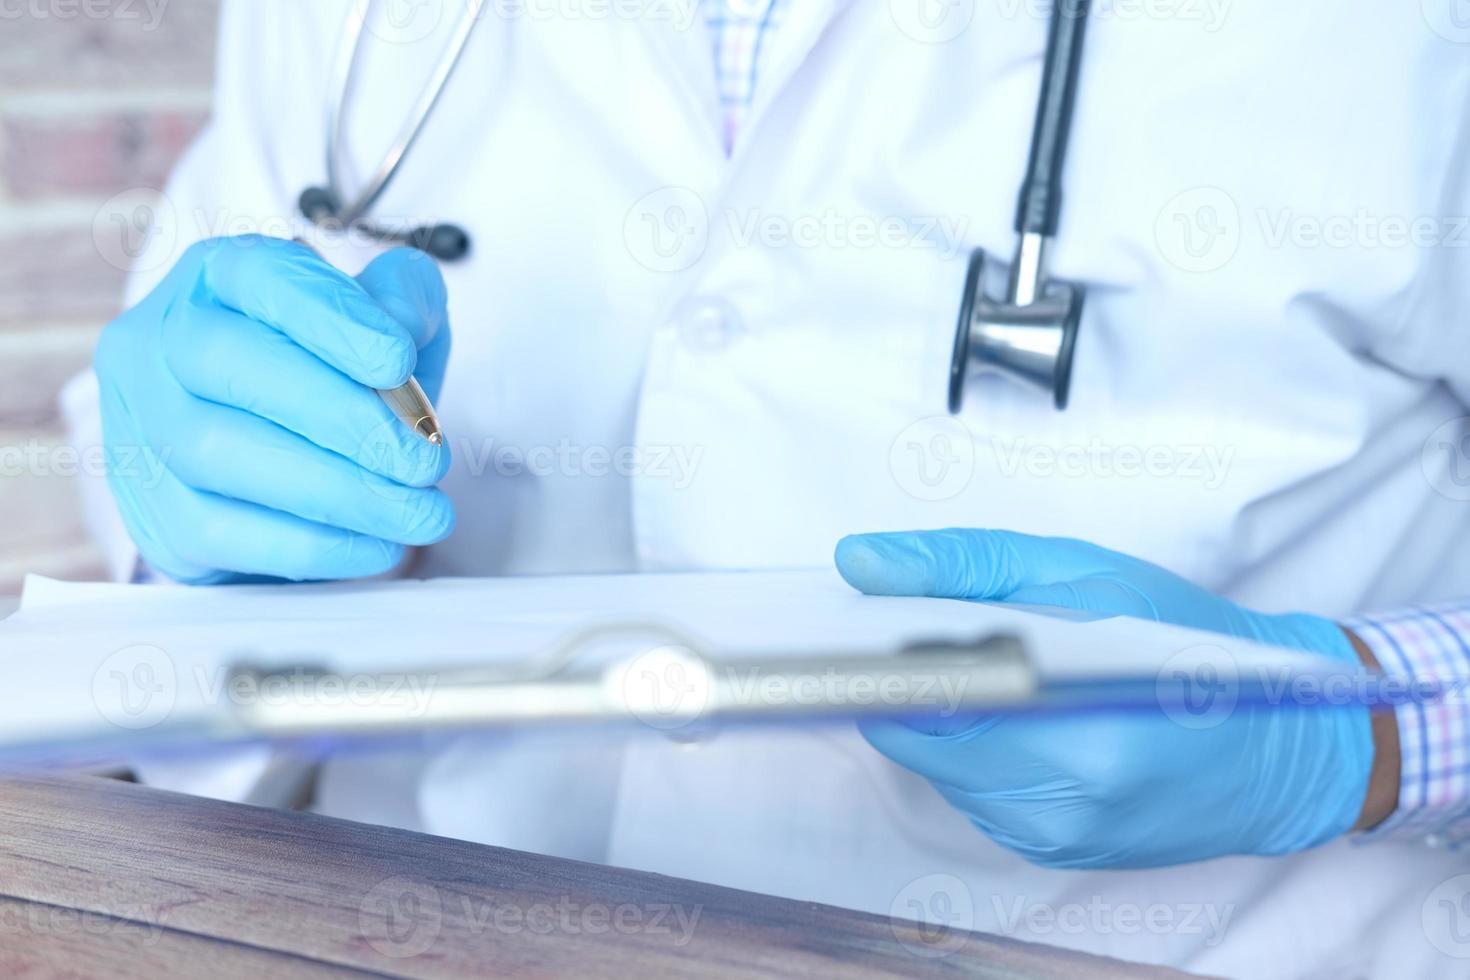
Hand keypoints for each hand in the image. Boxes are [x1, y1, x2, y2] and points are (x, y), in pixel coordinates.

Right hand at [96, 236, 454, 583]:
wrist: (291, 466)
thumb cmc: (343, 376)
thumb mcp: (389, 323)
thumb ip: (407, 298)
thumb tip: (403, 324)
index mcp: (217, 276)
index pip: (259, 275)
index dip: (330, 317)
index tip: (399, 362)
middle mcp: (158, 341)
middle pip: (224, 360)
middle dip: (339, 416)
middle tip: (424, 459)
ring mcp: (141, 428)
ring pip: (218, 453)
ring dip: (338, 492)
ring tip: (422, 513)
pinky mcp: (155, 513)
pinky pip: (222, 532)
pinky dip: (314, 544)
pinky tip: (380, 546)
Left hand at [834, 528, 1374, 868]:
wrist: (1285, 743)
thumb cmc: (1189, 646)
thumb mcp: (1084, 574)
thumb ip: (964, 567)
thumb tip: (859, 563)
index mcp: (1069, 733)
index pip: (913, 707)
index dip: (871, 662)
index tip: (845, 625)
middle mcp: (1055, 805)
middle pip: (914, 738)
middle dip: (910, 681)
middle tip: (932, 628)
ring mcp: (1050, 838)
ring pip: (937, 767)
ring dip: (943, 716)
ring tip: (992, 667)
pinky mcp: (1050, 853)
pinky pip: (973, 793)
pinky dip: (976, 748)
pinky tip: (1019, 714)